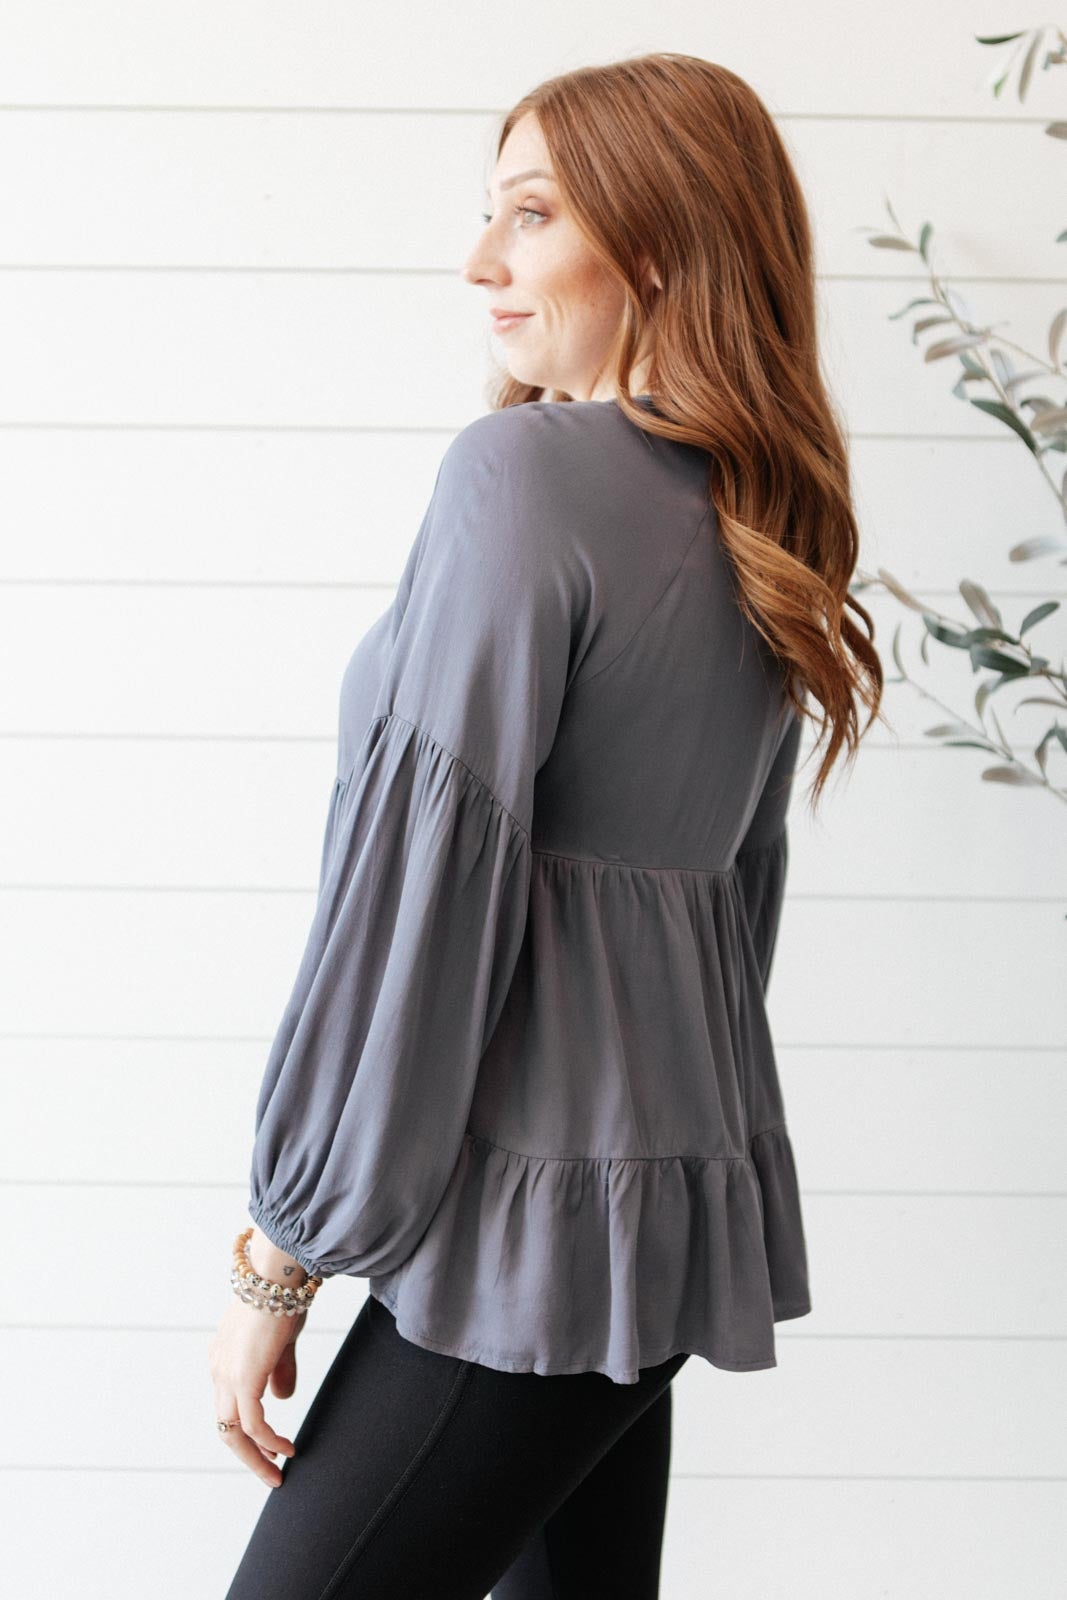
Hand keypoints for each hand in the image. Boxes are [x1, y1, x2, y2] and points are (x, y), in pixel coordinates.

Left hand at [208, 1294, 306, 1487]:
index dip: (247, 1431)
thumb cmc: (281, 1296)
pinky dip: (269, 1441)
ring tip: (278, 1470)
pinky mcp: (244, 1379)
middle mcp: (219, 1370)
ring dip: (257, 1456)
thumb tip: (281, 1400)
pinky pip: (254, 1424)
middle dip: (248, 1454)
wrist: (277, 1272)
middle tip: (270, 1472)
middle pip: (226, 1426)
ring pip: (234, 1432)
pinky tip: (286, 1448)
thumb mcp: (281, 1339)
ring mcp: (228, 1375)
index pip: (229, 1406)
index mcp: (223, 1358)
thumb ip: (279, 1370)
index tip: (268, 1447)